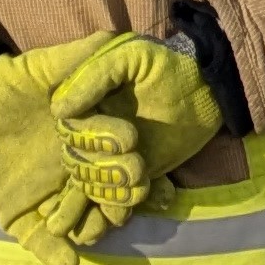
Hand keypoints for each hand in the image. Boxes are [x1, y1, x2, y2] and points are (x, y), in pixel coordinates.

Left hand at [0, 41, 144, 264]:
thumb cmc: (2, 85)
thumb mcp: (38, 68)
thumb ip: (72, 58)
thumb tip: (110, 38)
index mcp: (81, 139)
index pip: (110, 156)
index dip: (123, 162)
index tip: (140, 168)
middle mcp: (69, 171)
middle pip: (97, 192)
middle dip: (111, 202)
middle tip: (122, 211)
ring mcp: (44, 194)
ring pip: (73, 219)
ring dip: (85, 229)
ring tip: (93, 237)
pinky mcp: (17, 214)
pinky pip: (37, 238)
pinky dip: (52, 252)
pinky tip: (68, 262)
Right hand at [48, 33, 229, 216]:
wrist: (206, 88)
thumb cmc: (166, 65)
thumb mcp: (130, 56)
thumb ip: (94, 76)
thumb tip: (59, 110)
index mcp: (82, 101)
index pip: (69, 129)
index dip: (91, 139)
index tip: (128, 139)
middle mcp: (89, 130)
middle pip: (76, 161)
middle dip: (102, 171)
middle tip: (138, 167)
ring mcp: (107, 156)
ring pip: (88, 184)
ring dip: (108, 193)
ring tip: (137, 190)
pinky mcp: (127, 175)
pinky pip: (111, 198)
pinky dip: (117, 207)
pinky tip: (130, 208)